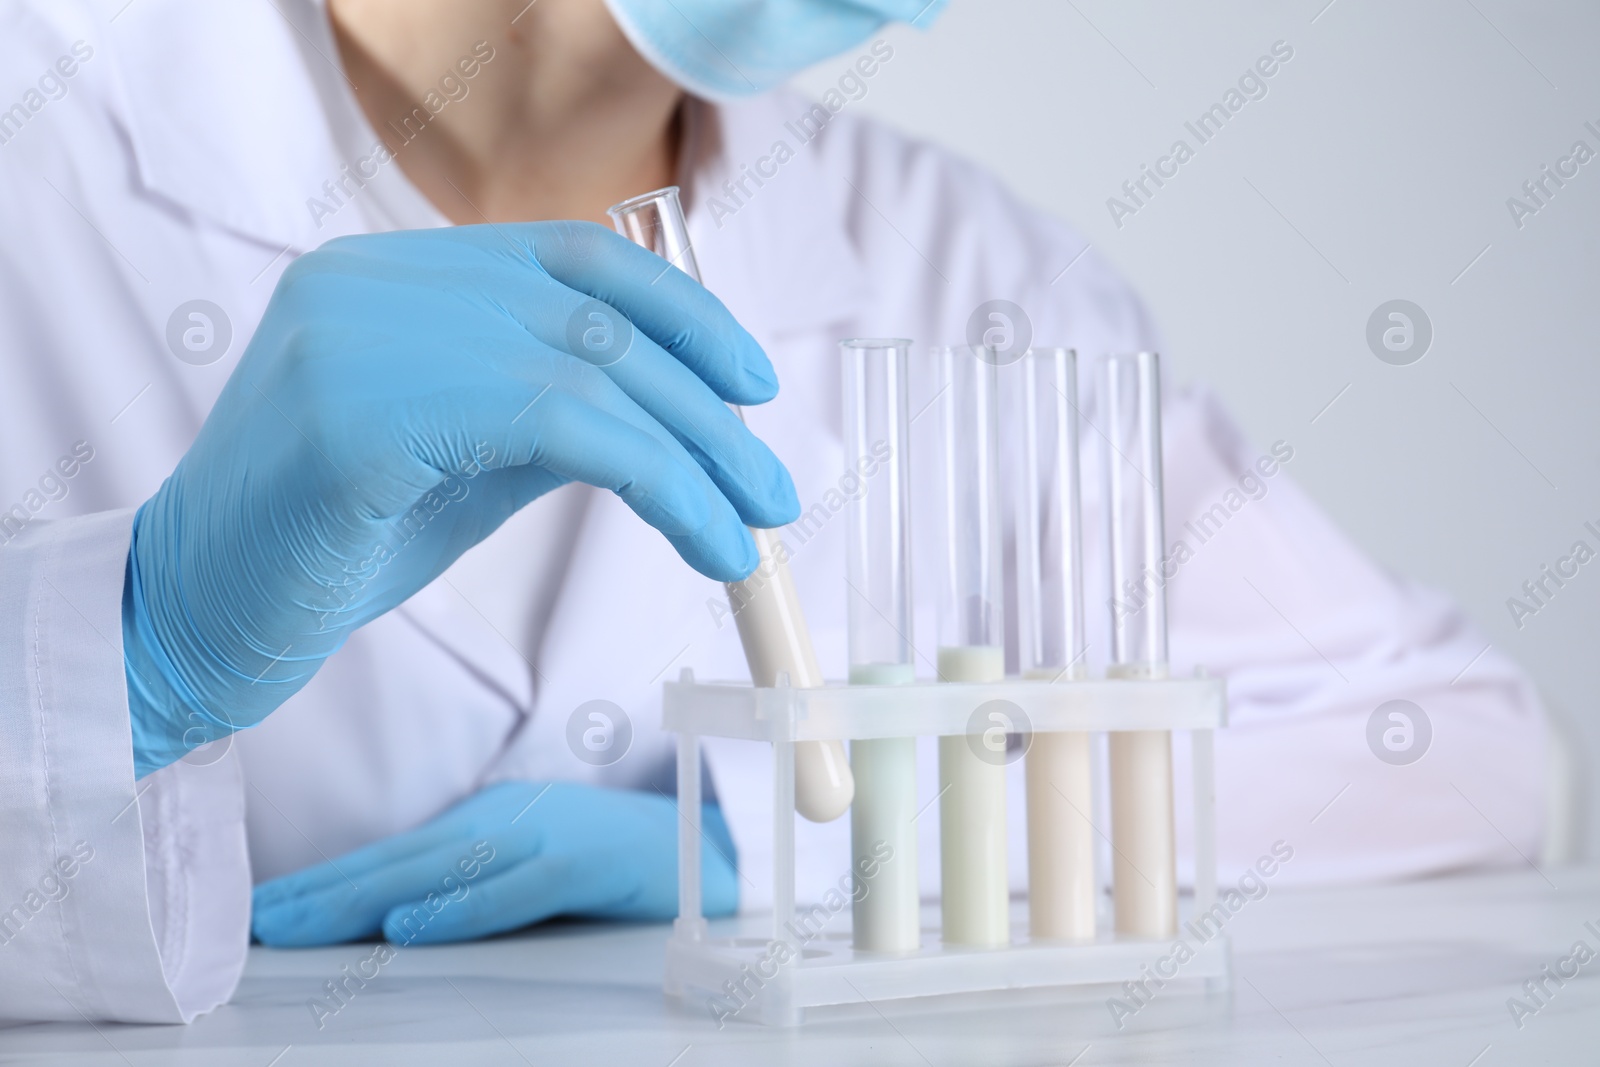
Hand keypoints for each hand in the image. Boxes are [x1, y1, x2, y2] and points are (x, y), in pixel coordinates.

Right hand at [123, 223, 797, 775]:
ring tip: (754, 532)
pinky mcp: (363, 412)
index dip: (682, 312)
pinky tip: (703, 538)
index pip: (575, 256)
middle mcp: (377, 280)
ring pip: (592, 372)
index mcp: (396, 274)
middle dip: (707, 410)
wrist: (200, 614)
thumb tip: (678, 411)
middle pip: (597, 318)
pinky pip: (558, 427)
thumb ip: (551, 409)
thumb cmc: (333, 542)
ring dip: (699, 458)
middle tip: (774, 492)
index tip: (751, 381)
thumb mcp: (466, 458)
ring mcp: (362, 334)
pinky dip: (656, 482)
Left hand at [250, 781, 738, 945]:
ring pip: (438, 870)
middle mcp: (505, 821)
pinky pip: (512, 889)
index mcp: (489, 821)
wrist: (715, 847)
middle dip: (319, 892)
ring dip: (361, 899)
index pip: (393, 855)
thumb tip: (395, 913)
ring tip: (296, 926)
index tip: (261, 912)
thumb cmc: (620, 861)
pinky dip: (458, 907)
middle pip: (398, 859)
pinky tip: (408, 927)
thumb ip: (473, 879)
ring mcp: (544, 837)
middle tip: (250, 923)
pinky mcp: (583, 862)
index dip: (325, 882)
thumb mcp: (534, 863)